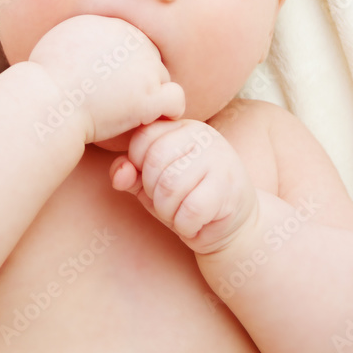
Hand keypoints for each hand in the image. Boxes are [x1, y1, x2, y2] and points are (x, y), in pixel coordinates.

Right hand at [27, 15, 184, 143]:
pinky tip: (150, 120)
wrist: (45, 103)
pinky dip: (168, 112)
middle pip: (150, 60)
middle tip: (116, 102)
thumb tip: (87, 42)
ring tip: (125, 114)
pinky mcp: (150, 96)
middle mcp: (133, 40)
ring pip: (163, 80)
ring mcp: (145, 67)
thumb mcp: (59, 41)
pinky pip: (175, 101)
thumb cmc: (43, 81)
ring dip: (150, 96)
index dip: (124, 67)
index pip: (133, 45)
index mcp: (112, 25)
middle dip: (137, 80)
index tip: (106, 85)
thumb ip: (83, 38)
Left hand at [109, 119, 258, 253]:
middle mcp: (203, 135)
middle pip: (155, 162)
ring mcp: (220, 158)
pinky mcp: (229, 187)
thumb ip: (130, 173)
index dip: (138, 167)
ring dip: (168, 211)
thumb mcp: (151, 184)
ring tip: (181, 213)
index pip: (143, 138)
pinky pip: (191, 209)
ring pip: (171, 187)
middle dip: (153, 192)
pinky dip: (185, 225)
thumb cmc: (187, 200)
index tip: (153, 182)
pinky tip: (195, 223)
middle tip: (168, 202)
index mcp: (181, 127)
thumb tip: (119, 173)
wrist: (232, 226)